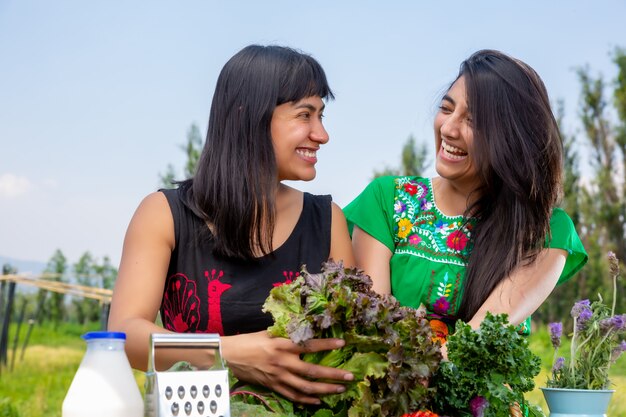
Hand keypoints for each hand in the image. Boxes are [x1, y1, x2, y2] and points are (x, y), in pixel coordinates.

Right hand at [221, 331, 353, 403]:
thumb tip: (307, 330)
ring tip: (339, 389)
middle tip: (349, 376)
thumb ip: (288, 334)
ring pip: (306, 387)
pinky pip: (293, 396)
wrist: (230, 356)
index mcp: (282, 344)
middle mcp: (282, 361)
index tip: (343, 344)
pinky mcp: (273, 386)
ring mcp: (278, 377)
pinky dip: (307, 400)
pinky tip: (318, 401)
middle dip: (332, 374)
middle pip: (312, 371)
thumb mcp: (270, 332)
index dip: (326, 345)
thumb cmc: (250, 340)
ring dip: (325, 390)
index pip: (309, 345)